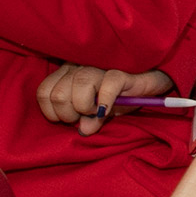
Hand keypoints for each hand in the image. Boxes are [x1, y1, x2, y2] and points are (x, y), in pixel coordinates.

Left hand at [36, 64, 170, 135]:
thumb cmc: (121, 94)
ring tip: (98, 112)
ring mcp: (99, 67)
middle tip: (84, 116)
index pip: (44, 92)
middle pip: (58, 95)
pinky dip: (105, 103)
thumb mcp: (99, 111)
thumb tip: (83, 131)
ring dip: (86, 108)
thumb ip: (88, 119)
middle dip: (69, 114)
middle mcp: (80, 66)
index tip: (69, 119)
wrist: (151, 80)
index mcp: (68, 73)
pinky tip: (108, 109)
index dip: (52, 112)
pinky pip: (107, 87)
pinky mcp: (121, 72)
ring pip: (78, 88)